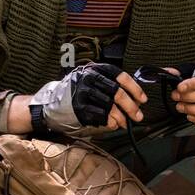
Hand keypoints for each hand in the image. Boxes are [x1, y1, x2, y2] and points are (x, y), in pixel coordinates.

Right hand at [29, 62, 147, 134]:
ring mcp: (82, 93)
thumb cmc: (78, 92)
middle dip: (131, 106)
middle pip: (117, 92)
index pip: (120, 76)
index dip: (135, 88)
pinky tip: (113, 125)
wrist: (51, 102)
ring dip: (121, 117)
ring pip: (110, 106)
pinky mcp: (78, 107)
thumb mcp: (92, 81)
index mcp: (95, 69)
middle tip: (139, 116)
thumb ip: (111, 85)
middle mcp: (88, 78)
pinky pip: (100, 116)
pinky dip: (110, 122)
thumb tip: (135, 98)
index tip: (143, 100)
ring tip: (125, 123)